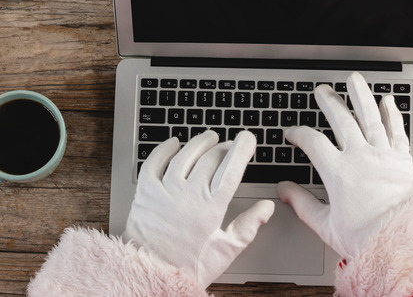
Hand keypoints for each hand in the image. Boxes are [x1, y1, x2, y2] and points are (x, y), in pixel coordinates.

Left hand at [123, 130, 273, 287]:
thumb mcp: (225, 251)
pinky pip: (154, 162)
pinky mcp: (145, 192)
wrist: (151, 275)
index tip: (248, 139)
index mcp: (211, 208)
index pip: (231, 169)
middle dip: (224, 147)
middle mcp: (188, 195)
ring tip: (209, 138)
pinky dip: (165, 149)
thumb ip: (249, 226)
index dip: (242, 149)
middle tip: (231, 144)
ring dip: (199, 142)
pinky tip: (174, 143)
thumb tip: (267, 207)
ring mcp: (165, 191)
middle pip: (210, 158)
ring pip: (184, 155)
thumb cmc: (188, 267)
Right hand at [279, 72, 412, 257]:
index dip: (298, 134)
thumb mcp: (326, 225)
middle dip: (330, 102)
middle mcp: (359, 157)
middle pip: (341, 120)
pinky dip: (392, 113)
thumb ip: (302, 204)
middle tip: (322, 91)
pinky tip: (387, 101)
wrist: (404, 239)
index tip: (292, 133)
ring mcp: (382, 154)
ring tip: (353, 80)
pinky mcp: (402, 159)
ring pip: (369, 116)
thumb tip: (284, 190)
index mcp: (337, 172)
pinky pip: (397, 130)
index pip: (312, 142)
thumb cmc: (367, 237)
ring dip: (360, 95)